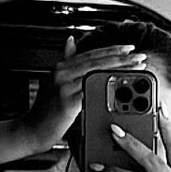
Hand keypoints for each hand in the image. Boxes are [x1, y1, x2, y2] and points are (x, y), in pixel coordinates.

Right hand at [26, 35, 147, 150]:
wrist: (31, 130)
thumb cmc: (45, 111)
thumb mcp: (54, 81)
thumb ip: (65, 61)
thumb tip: (70, 41)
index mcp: (62, 67)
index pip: (92, 54)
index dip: (112, 50)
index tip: (129, 48)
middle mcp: (62, 73)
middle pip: (97, 61)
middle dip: (121, 57)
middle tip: (139, 55)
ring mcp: (64, 86)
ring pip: (97, 73)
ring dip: (119, 69)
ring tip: (136, 68)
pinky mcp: (67, 102)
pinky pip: (92, 91)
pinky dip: (108, 88)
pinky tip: (121, 87)